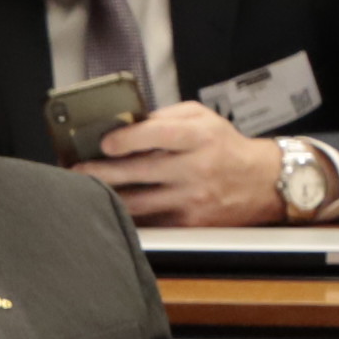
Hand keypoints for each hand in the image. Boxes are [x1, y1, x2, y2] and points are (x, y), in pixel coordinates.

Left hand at [88, 105, 291, 226]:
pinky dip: (129, 217)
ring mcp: (192, 199)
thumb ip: (167, 116)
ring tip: (86, 192)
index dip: (128, 138)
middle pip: (141, 171)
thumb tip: (128, 123)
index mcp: (199, 137)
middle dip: (104, 172)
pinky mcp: (190, 223)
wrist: (261, 183)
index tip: (105, 142)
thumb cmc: (226, 146)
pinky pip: (151, 222)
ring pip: (140, 203)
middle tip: (78, 170)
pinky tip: (111, 211)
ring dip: (109, 198)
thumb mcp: (203, 118)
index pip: (159, 134)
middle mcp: (196, 168)